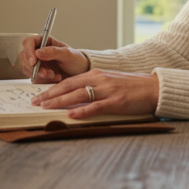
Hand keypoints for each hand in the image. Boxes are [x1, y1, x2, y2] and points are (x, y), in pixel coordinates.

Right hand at [18, 35, 89, 83]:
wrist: (80, 74)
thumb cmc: (76, 60)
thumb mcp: (68, 54)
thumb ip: (53, 52)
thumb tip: (38, 52)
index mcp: (44, 42)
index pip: (28, 42)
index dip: (28, 51)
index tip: (33, 61)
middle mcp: (38, 52)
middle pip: (24, 56)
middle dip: (33, 67)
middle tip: (45, 73)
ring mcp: (38, 64)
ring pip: (27, 69)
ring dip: (39, 75)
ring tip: (54, 75)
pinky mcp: (39, 75)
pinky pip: (34, 79)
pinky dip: (43, 81)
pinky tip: (55, 78)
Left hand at [30, 70, 159, 118]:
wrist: (154, 88)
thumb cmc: (131, 88)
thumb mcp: (109, 83)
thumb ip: (93, 88)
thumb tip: (75, 99)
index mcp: (96, 74)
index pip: (68, 81)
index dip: (52, 89)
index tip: (39, 95)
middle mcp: (99, 79)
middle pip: (68, 86)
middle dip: (50, 95)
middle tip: (35, 102)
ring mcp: (107, 90)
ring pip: (78, 95)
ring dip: (59, 101)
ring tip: (45, 107)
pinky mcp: (116, 101)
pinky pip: (95, 106)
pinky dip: (82, 111)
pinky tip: (71, 115)